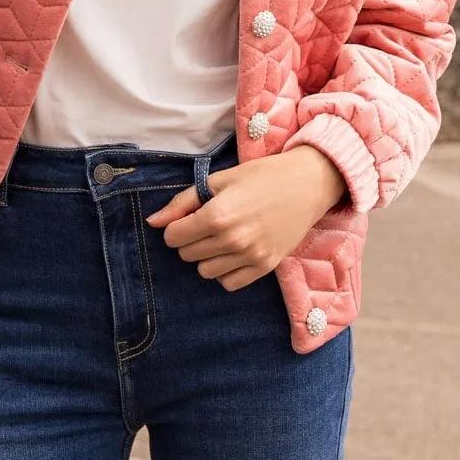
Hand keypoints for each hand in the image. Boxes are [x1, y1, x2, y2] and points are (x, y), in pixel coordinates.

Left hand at [144, 146, 346, 290]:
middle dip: (189, 239)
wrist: (307, 184)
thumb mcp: (218, 180)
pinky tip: (233, 252)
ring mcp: (250, 257)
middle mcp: (232, 240)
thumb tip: (152, 222)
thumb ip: (182, 202)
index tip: (189, 217)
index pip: (173, 237)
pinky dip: (225, 270)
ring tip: (221, 237)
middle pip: (187, 254)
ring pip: (205, 271)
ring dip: (206, 256)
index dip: (176, 226)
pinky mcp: (265, 267)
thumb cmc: (261, 176)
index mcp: (217, 215)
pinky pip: (229, 283)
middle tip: (207, 223)